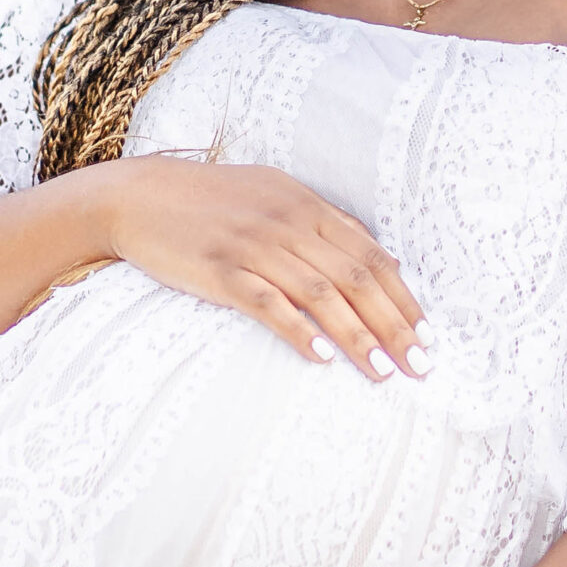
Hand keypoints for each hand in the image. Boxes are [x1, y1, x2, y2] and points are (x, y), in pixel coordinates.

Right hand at [101, 155, 430, 381]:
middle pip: (356, 279)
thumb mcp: (274, 194)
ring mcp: (255, 246)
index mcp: (308, 206)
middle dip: (395, 325)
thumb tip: (373, 254)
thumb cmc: (210, 200)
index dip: (404, 297)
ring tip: (383, 372)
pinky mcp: (221, 270)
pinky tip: (322, 358)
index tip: (427, 334)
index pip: (372, 256)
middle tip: (420, 365)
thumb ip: (322, 222)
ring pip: (322, 294)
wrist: (139, 196)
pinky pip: (269, 303)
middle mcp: (289, 223)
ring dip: (358, 336)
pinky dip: (300, 331)